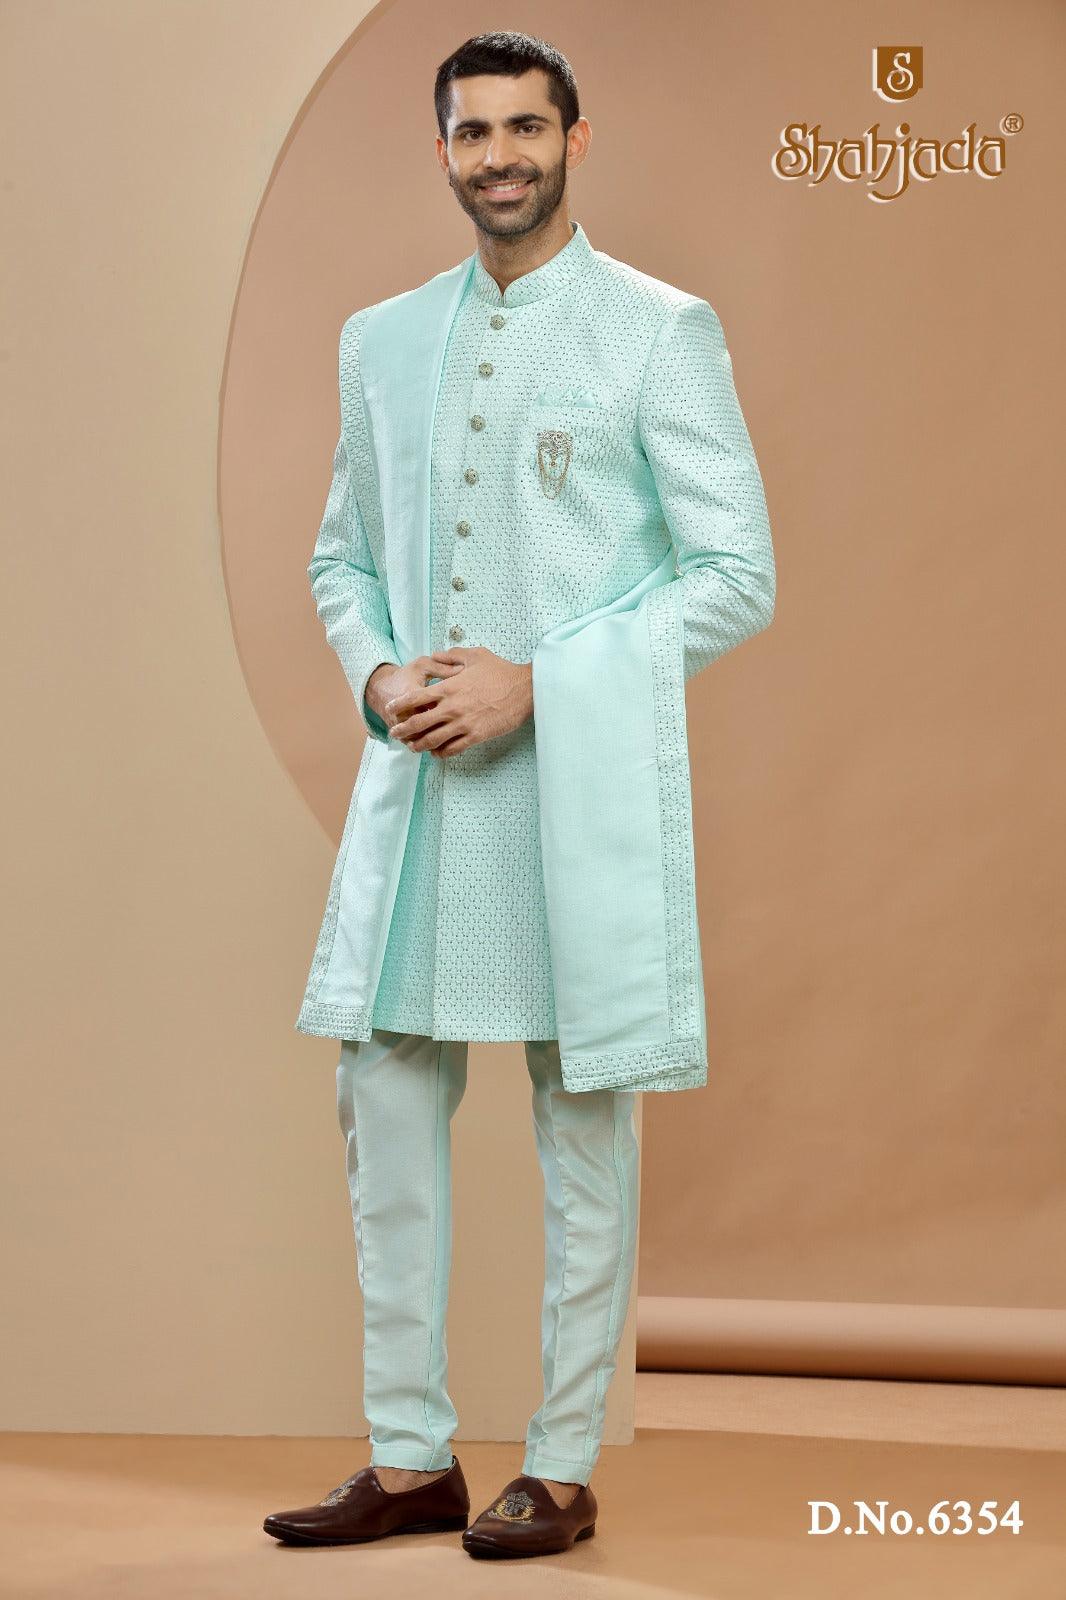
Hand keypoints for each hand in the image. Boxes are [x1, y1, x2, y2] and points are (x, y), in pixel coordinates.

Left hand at [385, 646, 533, 757]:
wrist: (525, 690)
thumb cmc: (501, 671)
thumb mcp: (475, 655)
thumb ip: (452, 655)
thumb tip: (436, 654)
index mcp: (448, 688)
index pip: (415, 698)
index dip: (399, 705)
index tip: (390, 709)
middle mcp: (451, 707)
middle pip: (418, 723)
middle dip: (402, 730)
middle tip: (395, 733)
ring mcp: (463, 724)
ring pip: (432, 740)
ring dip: (419, 745)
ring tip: (412, 747)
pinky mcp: (476, 736)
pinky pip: (453, 748)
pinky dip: (441, 753)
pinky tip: (437, 753)